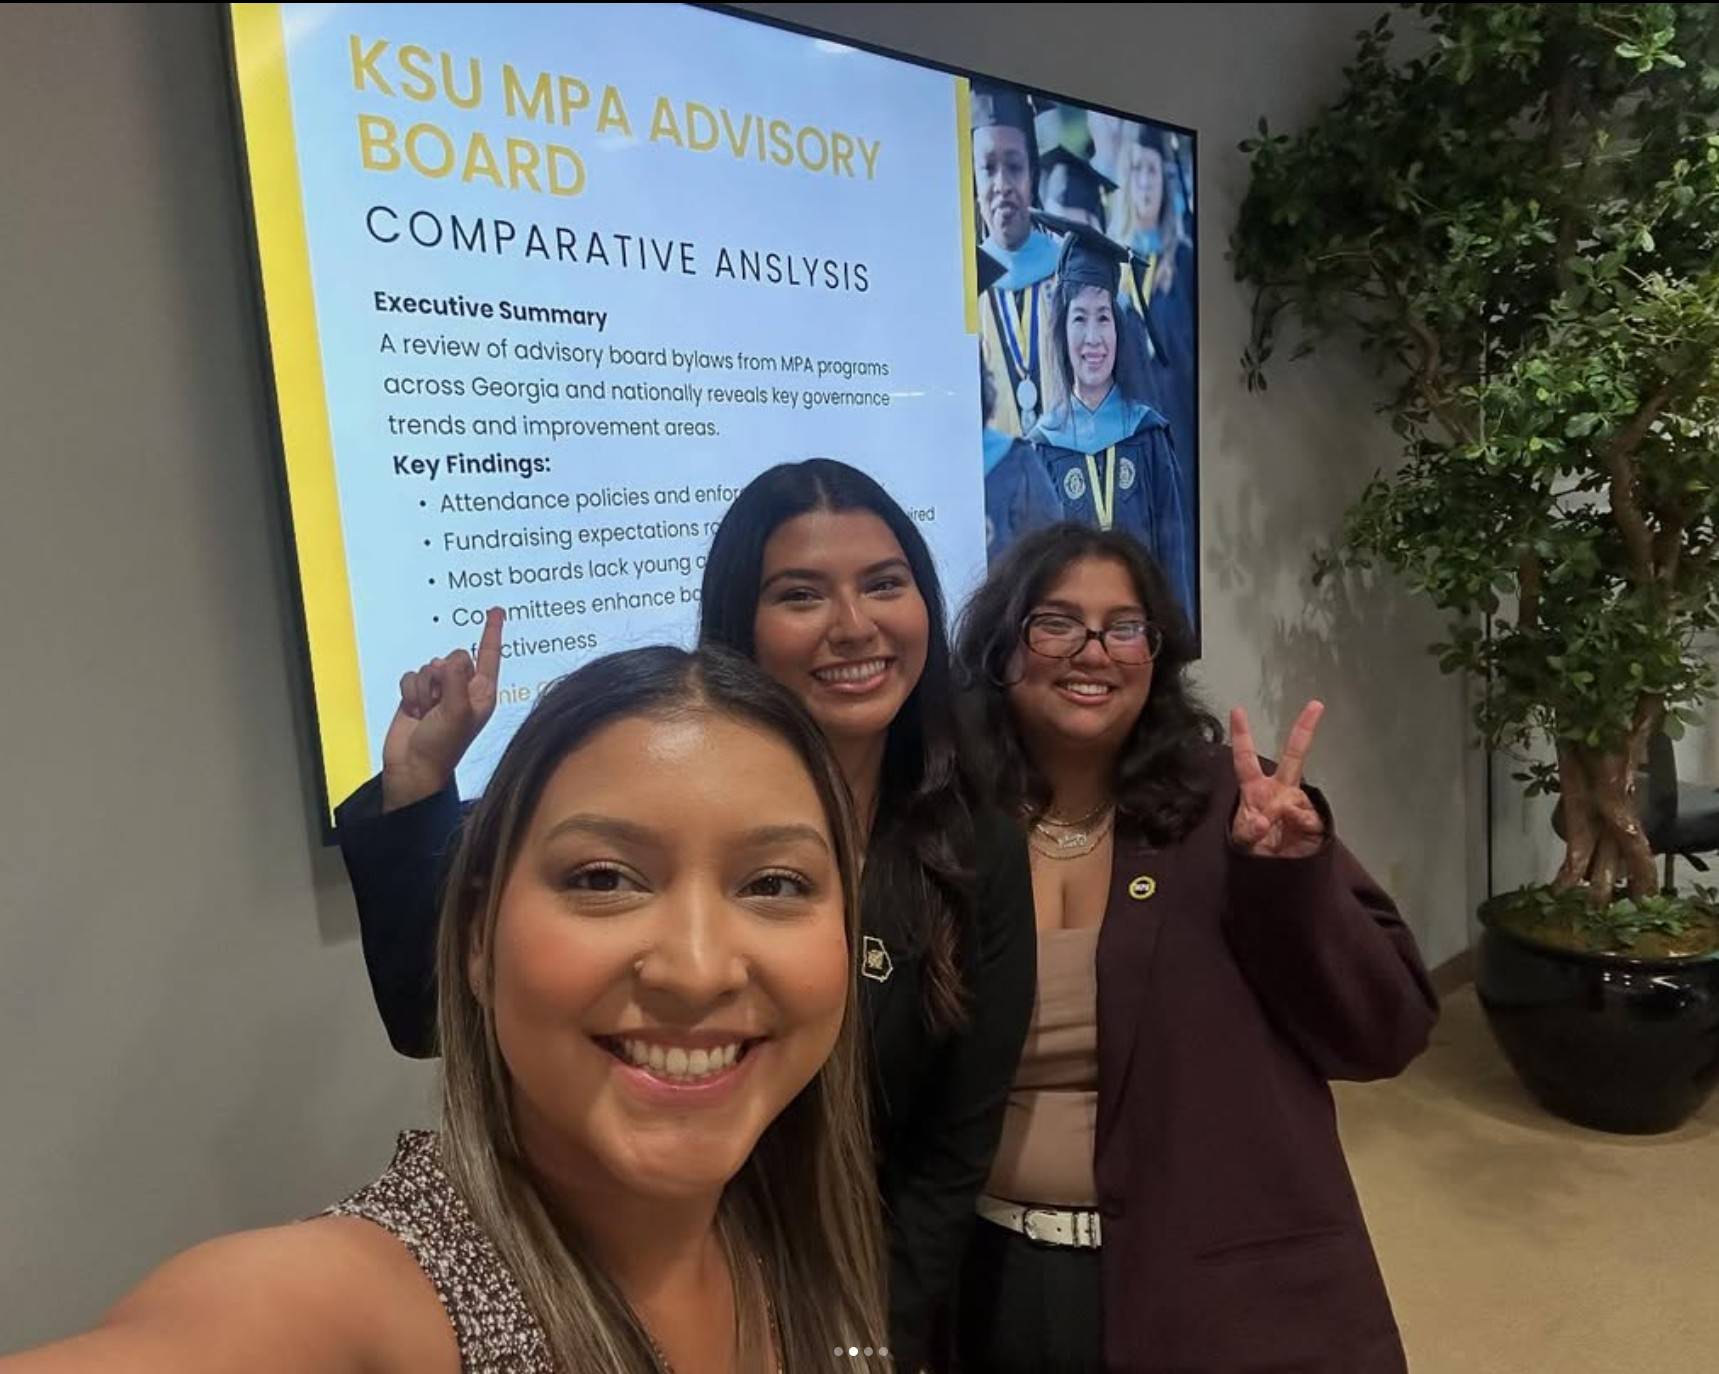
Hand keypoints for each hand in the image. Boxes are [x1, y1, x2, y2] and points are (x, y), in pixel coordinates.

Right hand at [380, 608, 504, 811]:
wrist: (412, 768)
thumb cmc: (442, 746)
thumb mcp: (456, 711)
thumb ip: (455, 680)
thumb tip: (447, 660)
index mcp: (482, 693)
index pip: (489, 655)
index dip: (491, 632)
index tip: (496, 610)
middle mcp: (463, 689)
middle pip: (453, 657)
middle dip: (441, 676)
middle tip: (438, 703)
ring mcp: (440, 692)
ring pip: (428, 666)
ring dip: (423, 689)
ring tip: (425, 712)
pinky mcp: (417, 695)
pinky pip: (411, 676)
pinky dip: (409, 692)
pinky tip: (413, 711)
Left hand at [1229, 701, 1326, 858]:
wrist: (1277, 872)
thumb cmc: (1255, 848)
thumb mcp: (1242, 842)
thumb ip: (1248, 831)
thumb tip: (1265, 820)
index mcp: (1256, 789)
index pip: (1245, 759)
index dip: (1242, 735)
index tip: (1237, 710)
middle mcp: (1279, 790)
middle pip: (1294, 756)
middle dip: (1304, 730)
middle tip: (1316, 704)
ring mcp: (1297, 803)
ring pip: (1296, 797)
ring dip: (1284, 814)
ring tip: (1273, 830)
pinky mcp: (1313, 821)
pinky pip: (1308, 816)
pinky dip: (1299, 822)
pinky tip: (1293, 828)